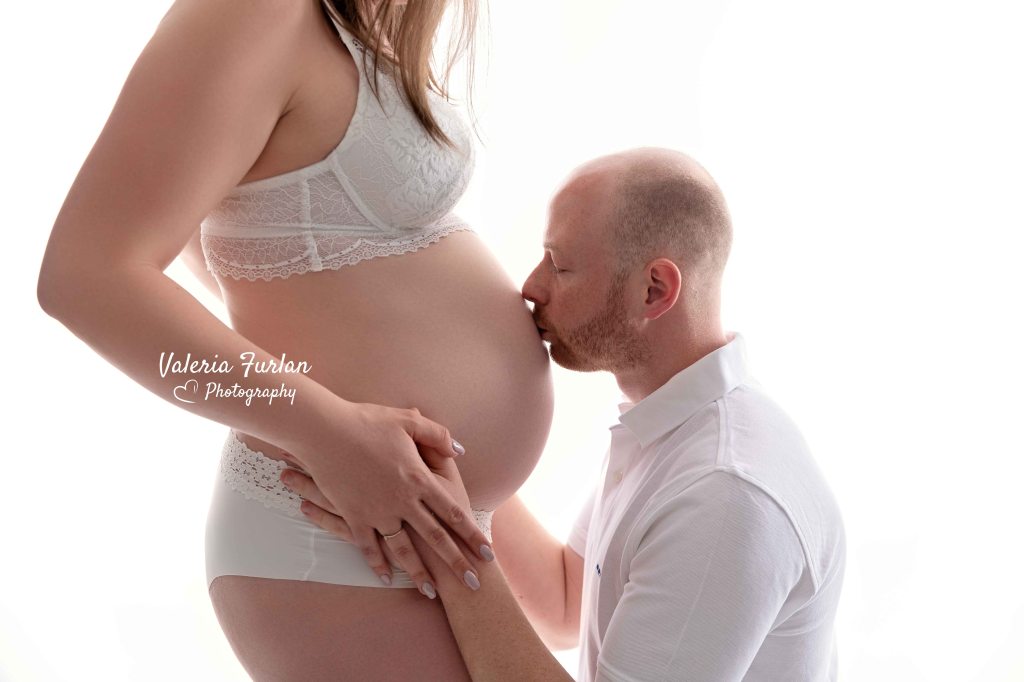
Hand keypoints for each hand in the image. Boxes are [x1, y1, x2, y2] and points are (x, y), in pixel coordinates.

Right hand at [281, 401, 492, 596]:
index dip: (471, 533)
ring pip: (403, 550)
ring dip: (418, 572)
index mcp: (418, 478)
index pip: (453, 512)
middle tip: (472, 583)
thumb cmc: (366, 421)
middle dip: (456, 562)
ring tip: (431, 591)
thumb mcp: (407, 421)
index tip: (486, 551)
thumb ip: (437, 435)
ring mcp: (377, 512)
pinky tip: (387, 578)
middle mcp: (402, 501)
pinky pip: (368, 547)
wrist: (324, 431)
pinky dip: (378, 564)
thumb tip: (459, 449)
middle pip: (435, 538)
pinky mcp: (354, 516)